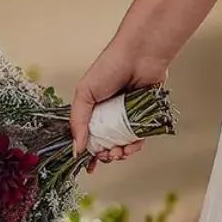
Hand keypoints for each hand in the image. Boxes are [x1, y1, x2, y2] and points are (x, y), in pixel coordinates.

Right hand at [70, 35, 169, 163]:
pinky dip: (136, 145)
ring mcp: (127, 116)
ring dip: (121, 153)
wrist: (140, 55)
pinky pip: (140, 137)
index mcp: (91, 109)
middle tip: (107, 156)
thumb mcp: (85, 93)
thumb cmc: (109, 67)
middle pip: (105, 144)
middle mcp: (108, 114)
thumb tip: (77, 149)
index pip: (87, 136)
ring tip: (120, 153)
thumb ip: (78, 121)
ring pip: (123, 144)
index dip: (87, 152)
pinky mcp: (145, 116)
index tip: (88, 165)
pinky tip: (133, 146)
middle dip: (105, 155)